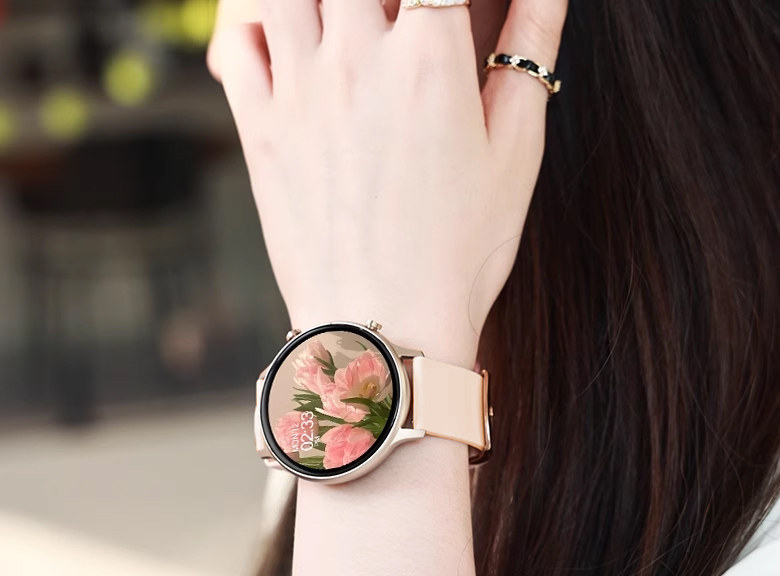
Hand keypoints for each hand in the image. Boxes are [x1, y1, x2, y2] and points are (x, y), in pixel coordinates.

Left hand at [210, 0, 566, 368]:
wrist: (385, 329)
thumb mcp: (515, 156)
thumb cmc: (461, 254)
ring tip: (341, 21)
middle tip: (389, 16)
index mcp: (430, 58)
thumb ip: (530, 52)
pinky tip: (289, 40)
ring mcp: (299, 92)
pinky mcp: (260, 131)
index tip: (439, 3)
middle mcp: (356, 59)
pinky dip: (255, 23)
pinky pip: (238, 42)